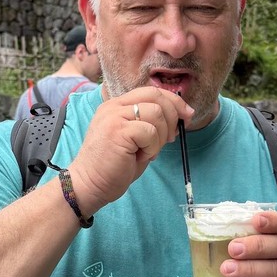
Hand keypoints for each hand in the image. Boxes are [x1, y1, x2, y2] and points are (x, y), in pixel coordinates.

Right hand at [69, 86, 194, 215]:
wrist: (89, 185)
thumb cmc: (113, 167)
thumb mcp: (135, 139)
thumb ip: (151, 124)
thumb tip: (179, 116)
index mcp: (117, 105)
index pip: (152, 91)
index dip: (174, 101)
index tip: (186, 116)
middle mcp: (114, 106)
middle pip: (156, 96)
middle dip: (173, 115)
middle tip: (171, 137)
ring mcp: (114, 116)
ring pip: (156, 114)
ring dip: (161, 136)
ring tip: (149, 151)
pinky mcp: (118, 130)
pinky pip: (149, 132)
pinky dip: (152, 147)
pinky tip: (141, 156)